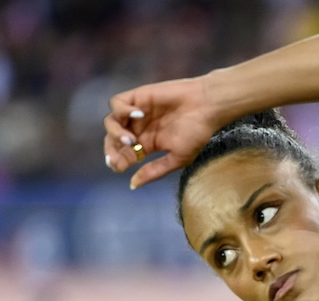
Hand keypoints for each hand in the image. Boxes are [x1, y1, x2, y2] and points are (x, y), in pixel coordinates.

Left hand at [103, 76, 222, 188]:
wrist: (207, 106)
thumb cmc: (197, 133)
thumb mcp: (178, 158)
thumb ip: (154, 171)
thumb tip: (133, 185)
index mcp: (147, 144)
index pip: (123, 155)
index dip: (117, 162)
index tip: (120, 167)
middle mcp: (139, 128)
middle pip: (112, 140)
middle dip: (111, 150)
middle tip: (118, 156)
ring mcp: (136, 112)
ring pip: (111, 122)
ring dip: (116, 133)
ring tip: (131, 139)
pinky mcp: (137, 96)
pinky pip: (116, 103)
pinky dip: (121, 110)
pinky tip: (139, 115)